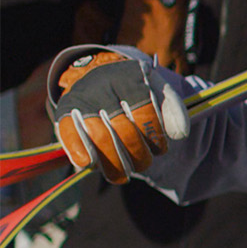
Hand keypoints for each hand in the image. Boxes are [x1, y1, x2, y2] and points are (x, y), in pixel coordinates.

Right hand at [48, 48, 188, 183]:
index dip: (155, 137)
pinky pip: (69, 134)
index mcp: (130, 79)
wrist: (96, 72)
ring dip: (113, 163)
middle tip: (143, 164)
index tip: (160, 150)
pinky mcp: (64, 110)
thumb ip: (172, 107)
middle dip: (137, 155)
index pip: (146, 113)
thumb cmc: (133, 87)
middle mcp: (103, 87)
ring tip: (123, 176)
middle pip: (123, 131)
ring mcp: (82, 99)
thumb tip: (180, 133)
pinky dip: (79, 152)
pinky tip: (89, 165)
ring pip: (99, 137)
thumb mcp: (156, 88)